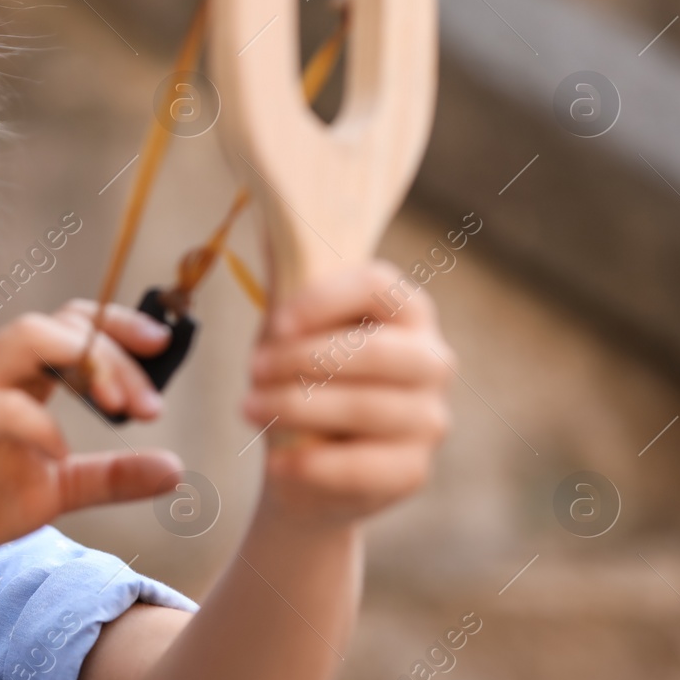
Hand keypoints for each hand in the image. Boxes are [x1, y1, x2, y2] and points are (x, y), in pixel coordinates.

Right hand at [0, 300, 183, 571]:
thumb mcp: (61, 488)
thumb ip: (113, 474)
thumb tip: (176, 468)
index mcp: (20, 374)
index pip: (74, 323)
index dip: (120, 326)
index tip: (164, 346)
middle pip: (61, 324)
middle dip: (113, 355)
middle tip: (150, 407)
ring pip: (28, 337)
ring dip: (85, 363)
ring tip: (117, 408)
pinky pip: (2, 405)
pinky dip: (41, 424)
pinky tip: (62, 453)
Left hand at [244, 260, 454, 523]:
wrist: (304, 467)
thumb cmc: (298, 380)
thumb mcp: (289, 329)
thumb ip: (289, 278)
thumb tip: (269, 209)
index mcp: (406, 312)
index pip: (380, 287)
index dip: (324, 301)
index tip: (275, 324)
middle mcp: (431, 360)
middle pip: (374, 351)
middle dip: (300, 362)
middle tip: (250, 372)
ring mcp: (429, 417)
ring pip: (368, 407)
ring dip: (296, 407)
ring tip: (248, 408)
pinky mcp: (413, 470)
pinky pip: (365, 466)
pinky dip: (312, 465)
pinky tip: (275, 465)